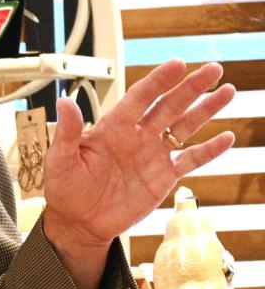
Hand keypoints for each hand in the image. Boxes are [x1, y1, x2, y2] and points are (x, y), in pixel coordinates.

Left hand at [41, 60, 234, 288]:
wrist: (78, 223)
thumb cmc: (65, 190)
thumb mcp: (61, 160)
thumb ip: (69, 132)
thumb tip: (65, 102)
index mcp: (113, 127)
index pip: (140, 97)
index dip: (158, 81)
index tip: (177, 64)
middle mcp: (137, 136)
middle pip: (169, 106)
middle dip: (191, 87)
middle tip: (214, 69)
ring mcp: (152, 155)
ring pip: (185, 127)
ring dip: (206, 110)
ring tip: (227, 91)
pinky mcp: (163, 177)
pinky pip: (190, 160)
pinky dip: (209, 150)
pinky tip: (227, 138)